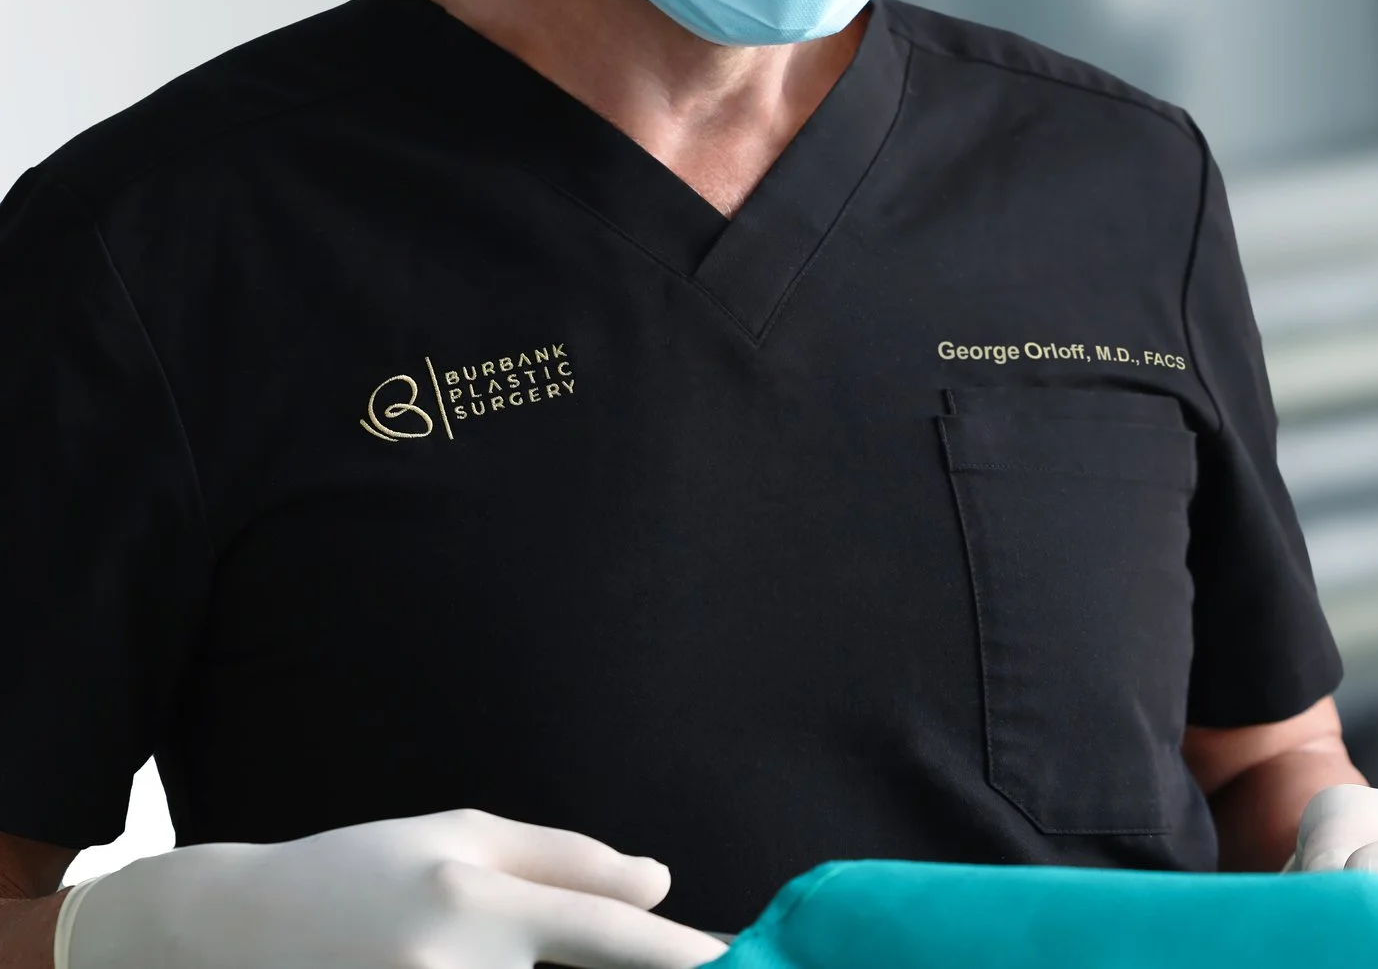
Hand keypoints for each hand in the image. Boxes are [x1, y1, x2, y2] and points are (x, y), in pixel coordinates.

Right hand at [55, 808, 726, 968]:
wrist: (223, 936)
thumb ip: (566, 862)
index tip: (739, 963)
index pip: (607, 937)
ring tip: (488, 946)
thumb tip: (664, 886)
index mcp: (473, 903)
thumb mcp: (459, 836)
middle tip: (705, 962)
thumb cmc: (356, 871)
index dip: (682, 957)